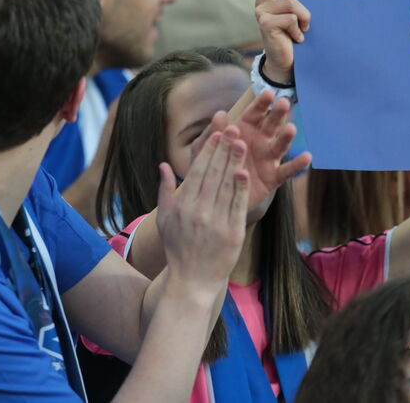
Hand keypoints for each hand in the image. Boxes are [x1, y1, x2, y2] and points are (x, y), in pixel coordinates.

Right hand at [156, 128, 248, 293]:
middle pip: (213, 174)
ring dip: (234, 162)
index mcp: (183, 206)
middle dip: (223, 149)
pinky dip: (241, 189)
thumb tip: (163, 165)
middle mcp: (198, 212)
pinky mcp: (232, 234)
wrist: (191, 281)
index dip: (208, 151)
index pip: (197, 171)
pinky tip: (245, 172)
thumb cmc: (177, 248)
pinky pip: (238, 206)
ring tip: (242, 142)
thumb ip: (165, 190)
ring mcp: (216, 223)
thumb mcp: (165, 219)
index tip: (216, 133)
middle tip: (233, 128)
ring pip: (227, 186)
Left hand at [191, 93, 311, 215]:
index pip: (254, 113)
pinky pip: (287, 171)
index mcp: (244, 129)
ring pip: (280, 145)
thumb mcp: (205, 149)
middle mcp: (259, 141)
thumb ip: (212, 133)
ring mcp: (268, 159)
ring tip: (291, 129)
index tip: (268, 93)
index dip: (261, 103)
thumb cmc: (209, 166)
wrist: (214, 196)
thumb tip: (220, 114)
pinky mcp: (273, 178)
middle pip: (271, 125)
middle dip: (277, 114)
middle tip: (284, 103)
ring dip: (287, 137)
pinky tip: (307, 157)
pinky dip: (297, 165)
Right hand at [255, 0, 310, 83]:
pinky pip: (290, 19)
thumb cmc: (295, 32)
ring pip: (290, 2)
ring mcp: (261, 12)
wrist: (286, 61)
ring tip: (304, 27)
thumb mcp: (298, 10)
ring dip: (304, 15)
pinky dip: (299, 29)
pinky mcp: (265, 24)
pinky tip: (298, 37)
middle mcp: (263, 0)